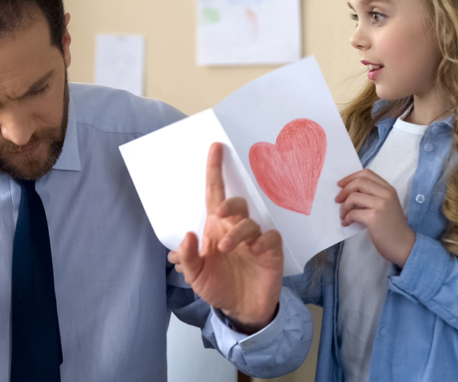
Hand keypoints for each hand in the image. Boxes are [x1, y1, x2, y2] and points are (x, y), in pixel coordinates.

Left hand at [168, 142, 283, 333]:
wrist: (241, 310)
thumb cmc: (217, 286)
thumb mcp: (194, 275)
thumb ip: (187, 257)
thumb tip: (188, 236)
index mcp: (216, 227)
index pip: (214, 192)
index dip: (214, 170)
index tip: (215, 147)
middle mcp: (235, 228)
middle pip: (235, 203)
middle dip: (229, 203)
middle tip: (218, 213)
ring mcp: (254, 238)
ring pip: (250, 221)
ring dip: (237, 231)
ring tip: (224, 248)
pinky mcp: (270, 251)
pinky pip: (270, 236)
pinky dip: (262, 240)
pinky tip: (253, 251)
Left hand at [336, 169, 415, 267]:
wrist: (404, 245)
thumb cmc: (391, 226)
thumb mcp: (385, 205)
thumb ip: (372, 195)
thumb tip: (347, 191)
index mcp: (388, 189)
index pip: (367, 173)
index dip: (350, 177)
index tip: (341, 184)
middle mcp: (386, 194)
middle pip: (359, 182)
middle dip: (344, 190)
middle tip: (337, 200)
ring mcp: (381, 205)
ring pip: (353, 197)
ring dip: (343, 207)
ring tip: (343, 215)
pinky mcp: (374, 217)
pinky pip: (352, 213)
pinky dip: (346, 218)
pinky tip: (347, 223)